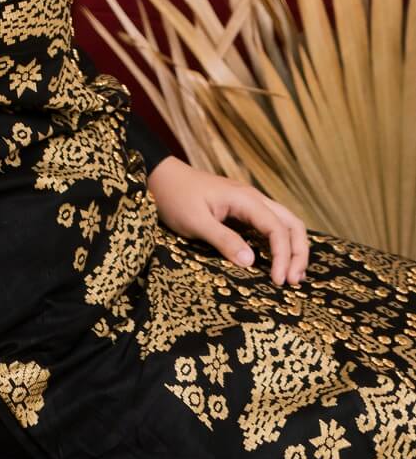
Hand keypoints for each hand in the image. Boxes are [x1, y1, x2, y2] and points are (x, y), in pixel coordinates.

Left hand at [149, 155, 308, 284]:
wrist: (161, 177)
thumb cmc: (175, 197)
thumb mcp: (195, 221)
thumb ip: (223, 240)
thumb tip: (251, 262)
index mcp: (245, 199)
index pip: (277, 228)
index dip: (283, 256)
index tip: (278, 281)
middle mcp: (253, 198)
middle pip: (291, 223)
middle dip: (298, 253)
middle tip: (294, 281)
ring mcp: (250, 203)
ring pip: (285, 223)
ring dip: (293, 248)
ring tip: (293, 275)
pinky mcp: (243, 209)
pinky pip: (271, 225)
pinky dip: (281, 243)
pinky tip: (278, 260)